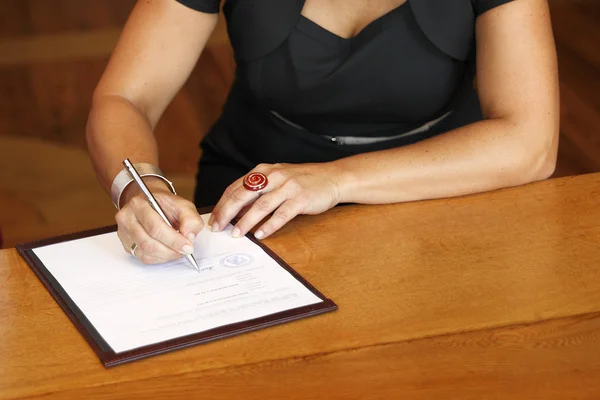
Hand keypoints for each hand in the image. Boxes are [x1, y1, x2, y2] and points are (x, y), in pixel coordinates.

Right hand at [115, 178, 203, 263]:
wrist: (150, 203)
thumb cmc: (165, 204)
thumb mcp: (182, 205)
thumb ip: (190, 218)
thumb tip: (189, 236)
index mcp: (139, 204)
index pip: (155, 227)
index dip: (173, 240)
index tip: (188, 247)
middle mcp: (127, 218)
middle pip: (148, 243)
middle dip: (170, 250)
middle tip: (185, 251)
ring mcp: (124, 232)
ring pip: (145, 252)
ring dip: (166, 255)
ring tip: (178, 251)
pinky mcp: (126, 244)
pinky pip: (143, 257)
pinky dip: (159, 258)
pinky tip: (167, 252)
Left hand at [208, 162, 343, 238]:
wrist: (332, 177)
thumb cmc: (302, 181)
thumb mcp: (277, 180)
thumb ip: (258, 192)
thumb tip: (236, 212)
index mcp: (263, 171)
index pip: (235, 188)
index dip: (222, 205)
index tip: (213, 220)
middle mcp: (273, 176)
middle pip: (243, 195)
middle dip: (227, 213)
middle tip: (217, 228)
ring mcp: (287, 187)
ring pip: (260, 206)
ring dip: (246, 222)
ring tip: (236, 234)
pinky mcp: (300, 198)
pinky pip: (281, 214)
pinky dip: (269, 226)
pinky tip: (261, 235)